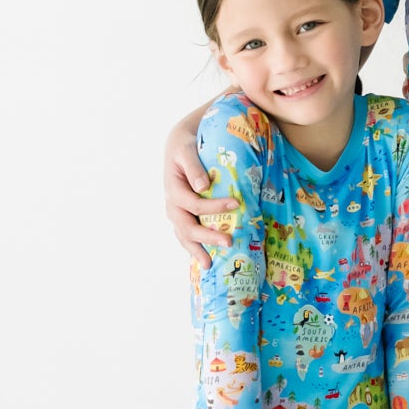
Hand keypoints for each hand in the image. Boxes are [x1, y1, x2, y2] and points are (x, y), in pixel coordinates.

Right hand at [166, 112, 232, 270]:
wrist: (179, 144)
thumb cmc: (186, 145)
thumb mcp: (187, 150)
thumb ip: (193, 166)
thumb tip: (202, 186)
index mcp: (174, 189)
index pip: (194, 204)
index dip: (214, 207)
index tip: (236, 205)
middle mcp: (172, 204)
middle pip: (187, 226)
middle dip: (207, 237)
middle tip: (228, 243)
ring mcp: (176, 212)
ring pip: (184, 235)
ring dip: (197, 249)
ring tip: (210, 265)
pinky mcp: (183, 214)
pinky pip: (186, 233)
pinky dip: (194, 246)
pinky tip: (205, 257)